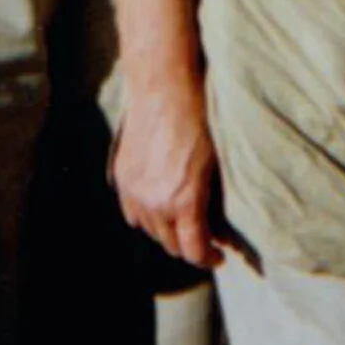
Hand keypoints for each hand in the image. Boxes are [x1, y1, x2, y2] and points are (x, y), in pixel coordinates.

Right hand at [112, 72, 221, 268]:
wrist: (163, 86)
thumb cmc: (199, 119)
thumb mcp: (216, 165)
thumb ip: (215, 203)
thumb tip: (223, 232)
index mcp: (183, 201)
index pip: (193, 251)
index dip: (209, 258)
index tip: (218, 256)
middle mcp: (155, 203)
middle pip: (171, 245)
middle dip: (189, 245)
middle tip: (205, 237)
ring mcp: (134, 191)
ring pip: (150, 230)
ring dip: (167, 231)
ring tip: (182, 220)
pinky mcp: (122, 177)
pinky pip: (132, 211)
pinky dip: (146, 215)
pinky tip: (159, 204)